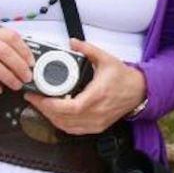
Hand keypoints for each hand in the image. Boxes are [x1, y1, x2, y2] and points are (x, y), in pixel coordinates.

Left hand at [24, 39, 146, 134]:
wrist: (139, 91)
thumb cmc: (124, 78)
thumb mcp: (107, 59)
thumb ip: (88, 49)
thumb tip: (73, 42)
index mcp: (97, 96)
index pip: (68, 107)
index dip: (50, 105)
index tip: (38, 96)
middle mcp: (96, 112)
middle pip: (63, 118)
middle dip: (44, 109)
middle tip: (33, 98)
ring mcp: (96, 122)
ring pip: (66, 126)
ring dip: (50, 118)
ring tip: (41, 105)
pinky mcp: (97, 127)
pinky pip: (73, 130)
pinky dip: (61, 124)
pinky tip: (54, 116)